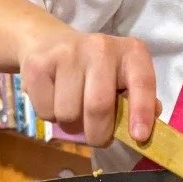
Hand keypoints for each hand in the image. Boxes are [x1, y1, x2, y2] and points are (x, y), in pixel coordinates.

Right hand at [18, 26, 157, 145]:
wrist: (49, 42)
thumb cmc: (96, 70)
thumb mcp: (124, 78)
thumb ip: (138, 102)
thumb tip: (144, 131)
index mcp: (131, 52)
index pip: (142, 82)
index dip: (142, 111)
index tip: (139, 137)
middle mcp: (101, 47)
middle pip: (99, 106)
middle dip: (99, 135)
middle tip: (98, 138)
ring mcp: (67, 53)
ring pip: (69, 114)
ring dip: (71, 126)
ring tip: (74, 110)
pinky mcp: (38, 65)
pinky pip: (46, 112)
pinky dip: (51, 116)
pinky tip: (55, 98)